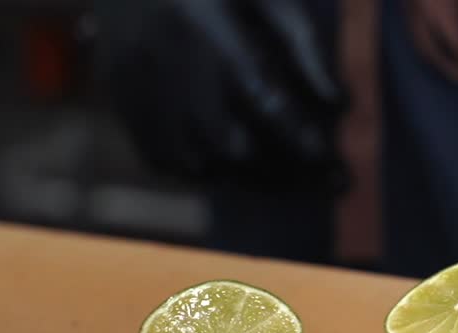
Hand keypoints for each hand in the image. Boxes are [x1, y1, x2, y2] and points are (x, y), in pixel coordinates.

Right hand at [94, 0, 343, 187]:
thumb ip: (304, 44)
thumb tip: (340, 107)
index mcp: (207, 23)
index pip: (262, 97)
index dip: (299, 139)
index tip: (336, 168)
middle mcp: (165, 59)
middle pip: (227, 144)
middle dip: (278, 173)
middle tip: (320, 183)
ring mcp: (134, 82)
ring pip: (193, 161)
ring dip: (244, 180)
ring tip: (285, 180)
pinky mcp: (117, 97)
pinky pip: (160, 158)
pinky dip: (200, 173)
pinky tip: (233, 170)